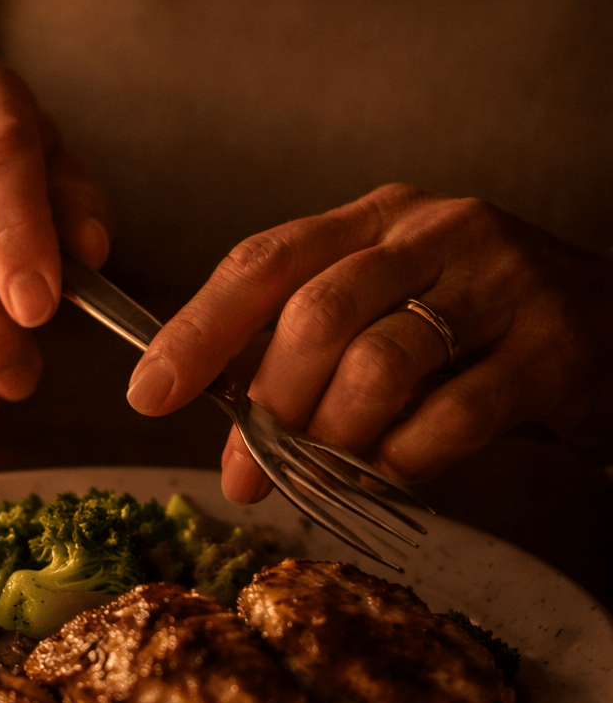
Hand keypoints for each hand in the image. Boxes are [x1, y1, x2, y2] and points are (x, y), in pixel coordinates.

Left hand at [126, 182, 612, 499]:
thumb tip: (216, 401)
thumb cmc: (479, 328)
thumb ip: (310, 339)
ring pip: (379, 364)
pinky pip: (453, 417)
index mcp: (376, 219)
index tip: (148, 392)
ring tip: (321, 482)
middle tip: (244, 475)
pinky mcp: (553, 345)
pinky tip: (389, 481)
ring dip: (332, 441)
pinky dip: (403, 463)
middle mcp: (435, 233)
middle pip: (315, 314)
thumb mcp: (389, 307)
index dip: (199, 329)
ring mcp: (499, 282)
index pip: (265, 260)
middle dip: (266, 407)